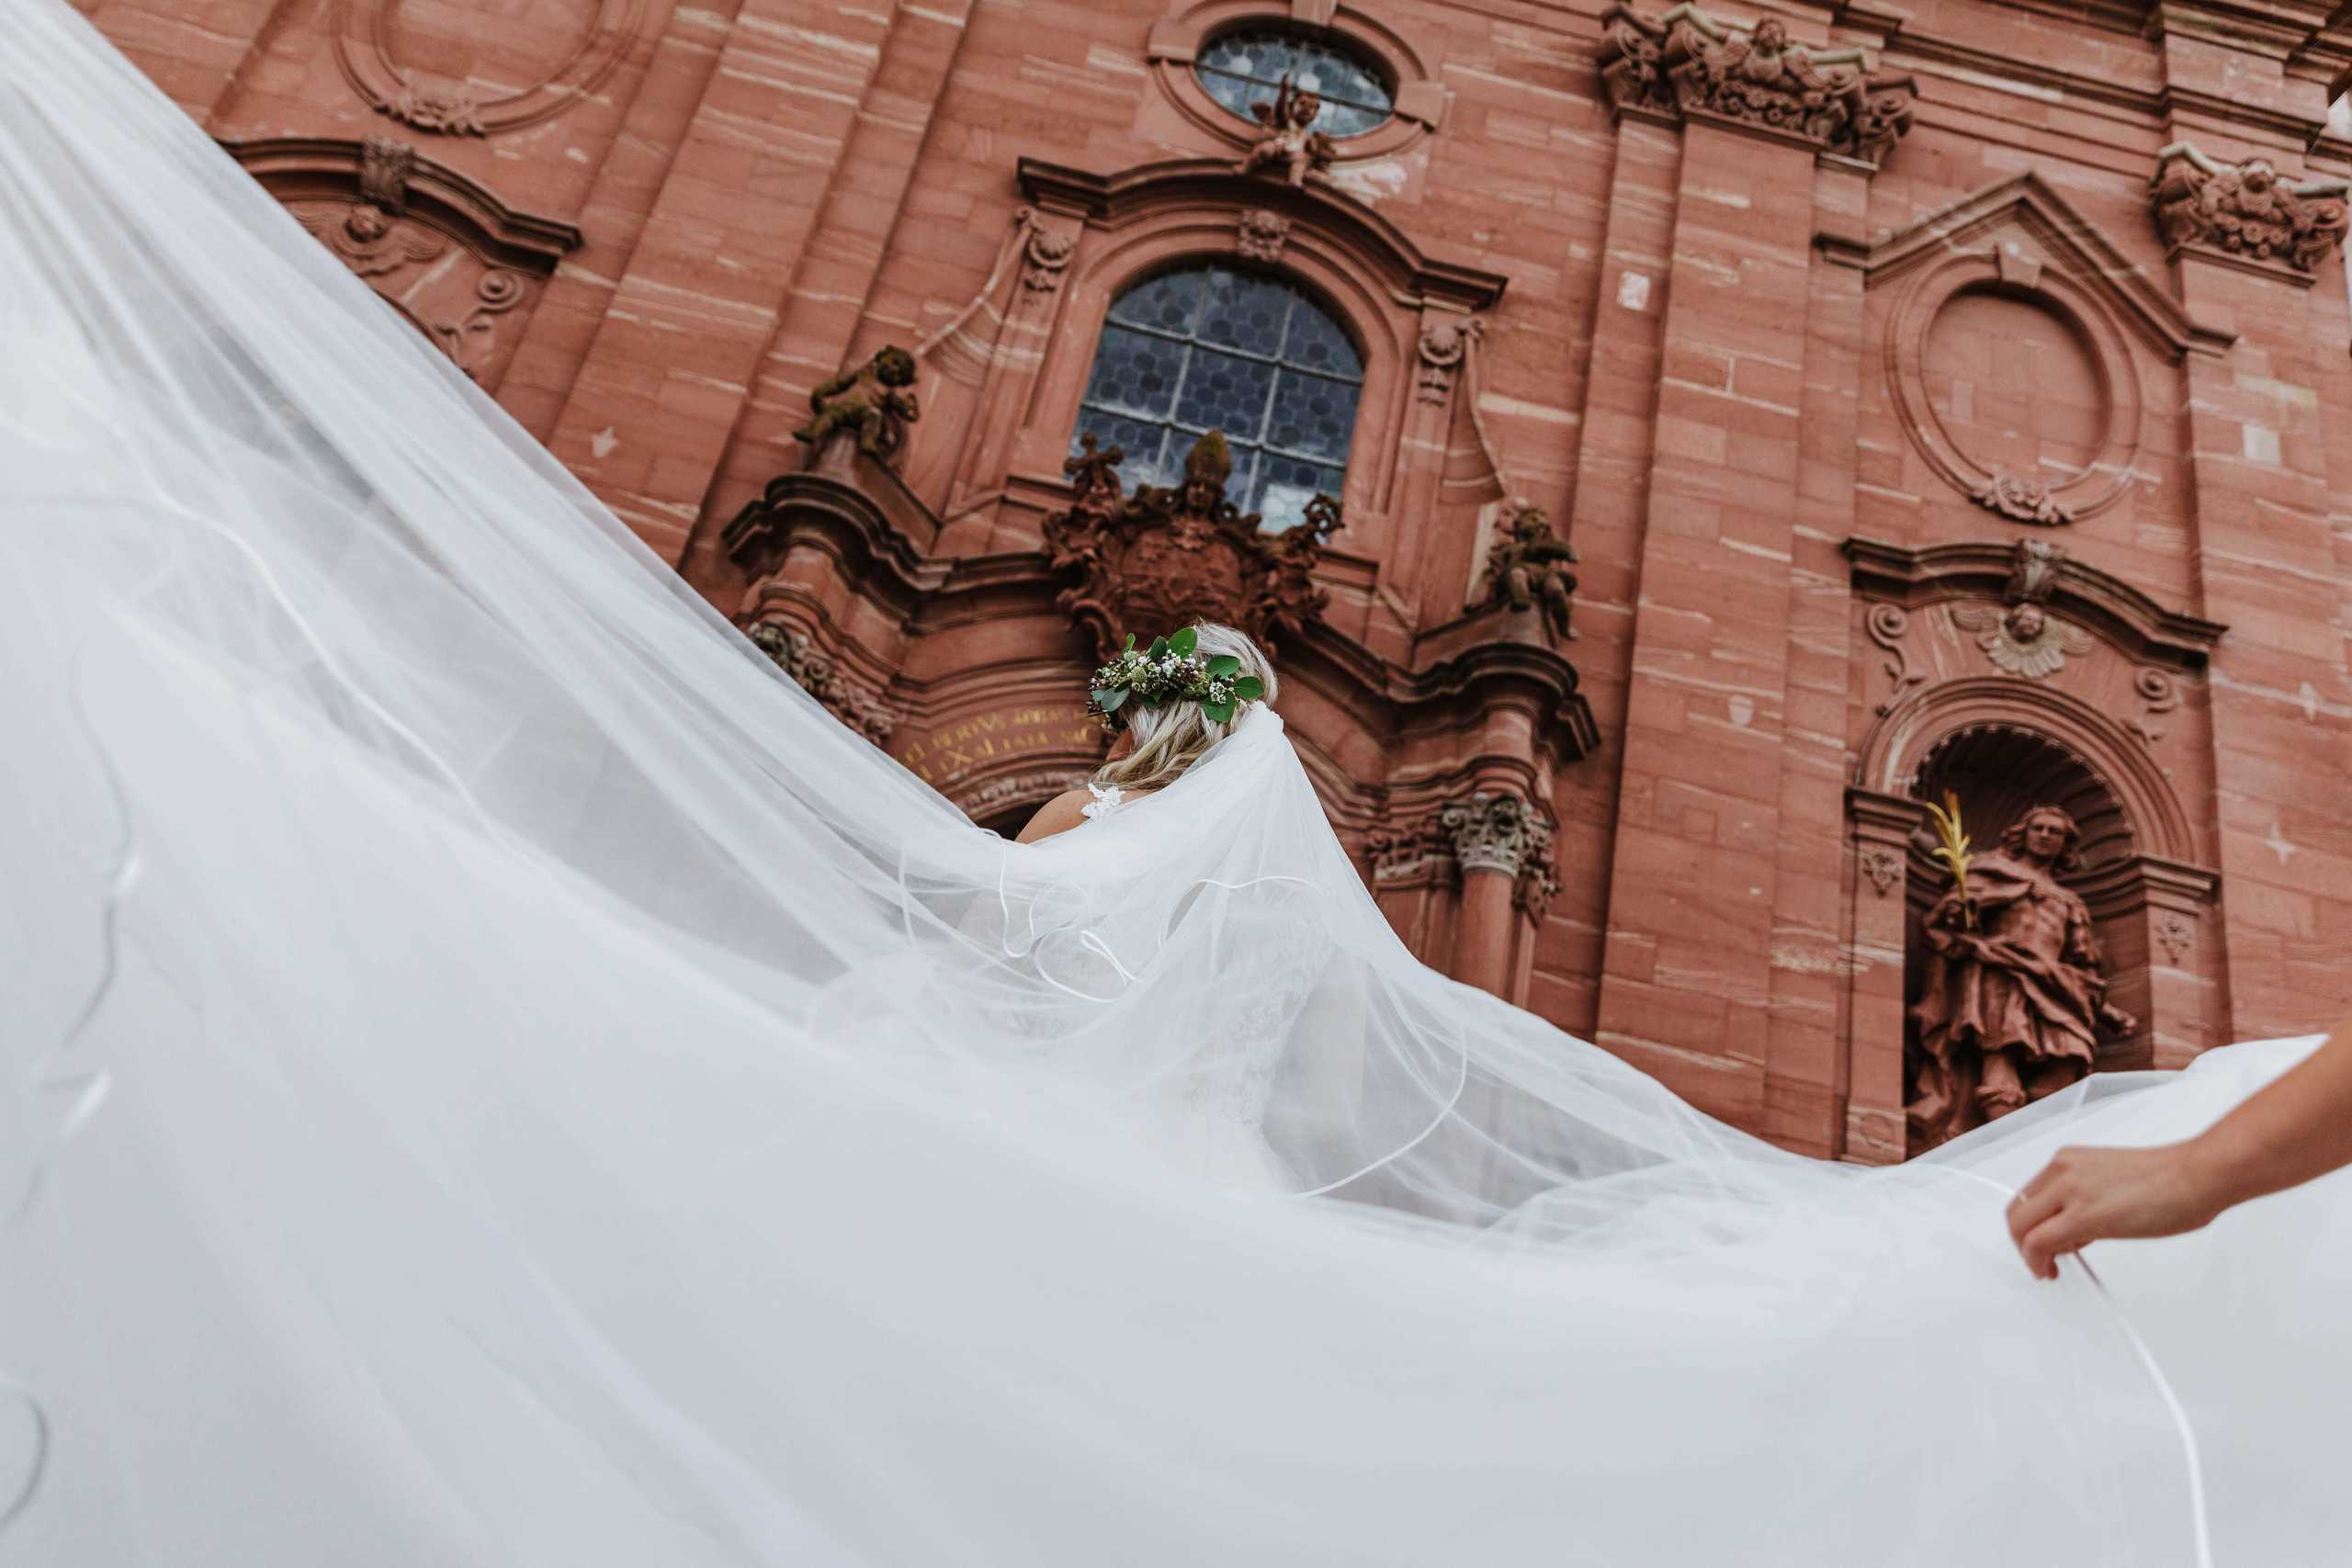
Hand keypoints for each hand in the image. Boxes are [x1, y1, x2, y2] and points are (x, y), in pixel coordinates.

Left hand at [2005, 1143, 2224, 1279]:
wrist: (2197, 1174)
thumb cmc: (2171, 1179)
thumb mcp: (2112, 1180)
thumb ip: (2086, 1198)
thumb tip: (2075, 1228)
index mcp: (2068, 1160)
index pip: (2028, 1196)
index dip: (2029, 1224)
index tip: (2041, 1242)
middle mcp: (2062, 1170)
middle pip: (2016, 1211)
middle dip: (2022, 1241)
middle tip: (2040, 1261)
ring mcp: (2069, 1191)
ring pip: (2020, 1227)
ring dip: (2028, 1254)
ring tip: (2050, 1268)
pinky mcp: (2083, 1215)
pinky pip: (2038, 1242)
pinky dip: (2035, 1261)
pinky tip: (2048, 1271)